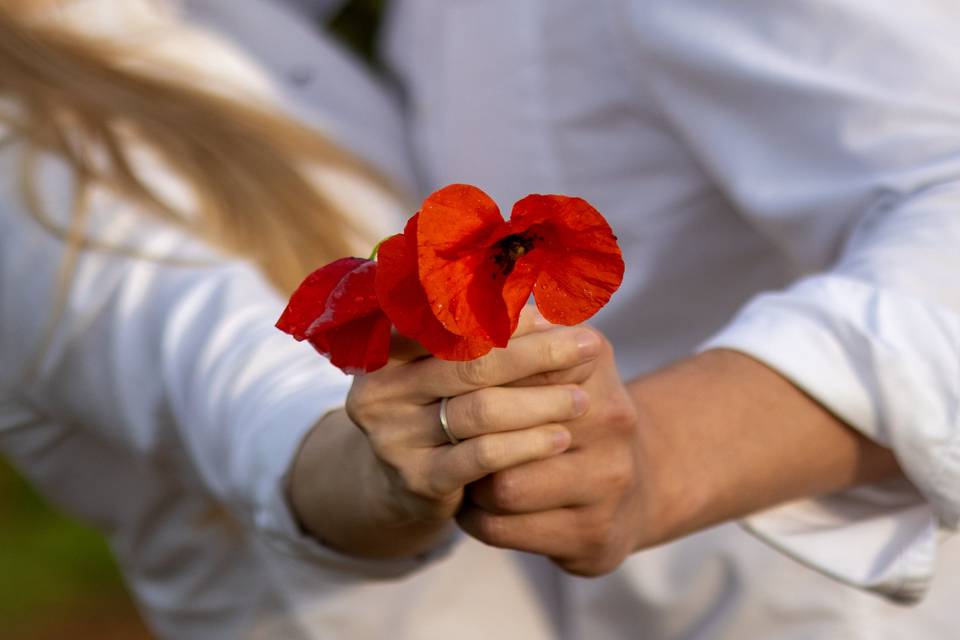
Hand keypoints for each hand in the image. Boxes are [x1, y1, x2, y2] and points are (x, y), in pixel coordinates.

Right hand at [289, 308, 603, 558]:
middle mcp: (381, 389)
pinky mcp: (418, 479)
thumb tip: (551, 313)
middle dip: (537, 354)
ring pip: (481, 411)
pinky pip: (483, 456)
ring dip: (540, 402)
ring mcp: (394, 437)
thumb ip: (485, 338)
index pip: (453, 323)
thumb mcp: (447, 370)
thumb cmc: (436, 410)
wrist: (400, 485)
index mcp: (386, 348)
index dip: (508, 319)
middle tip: (588, 347)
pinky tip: (560, 437)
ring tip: (581, 400)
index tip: (557, 318)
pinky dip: (527, 444)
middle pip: (471, 364)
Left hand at [459, 339, 903, 575]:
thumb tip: (453, 284)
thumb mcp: (552, 352)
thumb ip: (509, 319)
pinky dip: (477, 517)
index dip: (457, 374)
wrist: (634, 483)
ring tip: (456, 469)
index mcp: (593, 359)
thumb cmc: (573, 409)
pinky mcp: (595, 538)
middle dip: (458, 431)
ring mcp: (609, 483)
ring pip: (501, 484)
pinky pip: (505, 529)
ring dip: (467, 479)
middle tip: (433, 430)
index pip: (501, 359)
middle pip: (497, 423)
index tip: (426, 380)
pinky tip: (476, 502)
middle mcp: (611, 418)